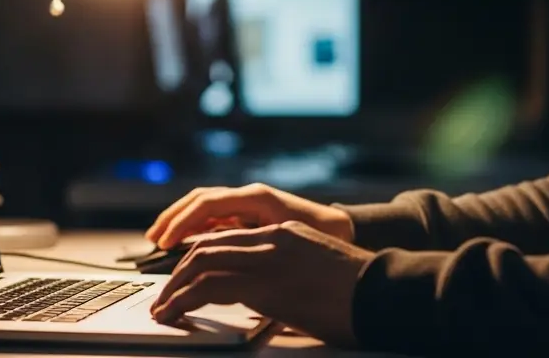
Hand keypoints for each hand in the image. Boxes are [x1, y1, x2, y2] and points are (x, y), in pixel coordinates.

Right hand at [144, 183, 353, 249]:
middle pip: (200, 199)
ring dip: (180, 219)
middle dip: (173, 217)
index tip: (165, 241)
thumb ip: (253, 239)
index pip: (208, 203)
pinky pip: (214, 215)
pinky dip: (195, 224)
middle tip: (153, 239)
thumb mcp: (286, 237)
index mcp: (256, 197)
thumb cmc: (319, 234)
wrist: (341, 227)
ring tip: (160, 237)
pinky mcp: (249, 212)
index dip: (183, 221)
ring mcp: (248, 202)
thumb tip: (217, 245)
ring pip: (204, 205)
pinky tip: (184, 240)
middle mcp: (249, 195)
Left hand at [149, 221, 372, 345]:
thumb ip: (290, 273)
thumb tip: (270, 296)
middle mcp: (273, 237)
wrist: (385, 292)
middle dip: (179, 271)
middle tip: (166, 296)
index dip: (198, 255)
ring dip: (175, 287)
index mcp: (285, 232)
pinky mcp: (266, 283)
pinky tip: (174, 315)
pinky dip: (183, 301)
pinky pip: (209, 287)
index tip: (183, 276)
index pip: (227, 235)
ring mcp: (269, 257)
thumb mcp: (320, 271)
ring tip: (163, 309)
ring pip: (201, 262)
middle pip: (208, 245)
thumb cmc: (361, 293)